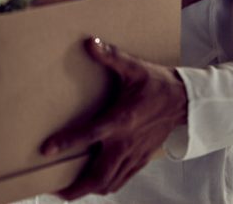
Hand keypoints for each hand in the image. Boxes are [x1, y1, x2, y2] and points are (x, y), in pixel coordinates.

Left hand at [40, 37, 187, 199]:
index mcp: (121, 120)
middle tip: (56, 191)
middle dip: (77, 188)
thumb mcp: (134, 67)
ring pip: (110, 183)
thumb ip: (111, 56)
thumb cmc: (157, 83)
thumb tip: (89, 42)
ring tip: (70, 191)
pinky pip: (122, 180)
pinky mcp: (141, 159)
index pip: (89, 135)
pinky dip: (107, 185)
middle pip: (99, 175)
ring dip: (89, 190)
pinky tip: (95, 182)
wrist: (185, 101)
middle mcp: (126, 142)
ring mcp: (134, 154)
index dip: (67, 143)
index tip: (46, 150)